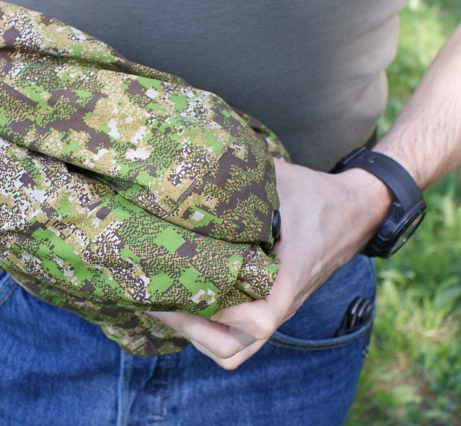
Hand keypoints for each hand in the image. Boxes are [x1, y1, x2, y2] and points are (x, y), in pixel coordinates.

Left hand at [150, 159, 390, 368]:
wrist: (354, 211)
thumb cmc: (315, 195)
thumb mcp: (279, 181)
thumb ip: (242, 179)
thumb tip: (195, 167)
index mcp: (288, 277)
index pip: (259, 321)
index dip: (221, 314)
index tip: (190, 288)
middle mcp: (280, 302)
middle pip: (236, 350)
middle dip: (194, 332)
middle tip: (162, 301)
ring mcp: (274, 308)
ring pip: (236, 348)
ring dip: (200, 334)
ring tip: (169, 304)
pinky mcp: (269, 304)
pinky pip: (239, 333)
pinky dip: (212, 326)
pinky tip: (190, 296)